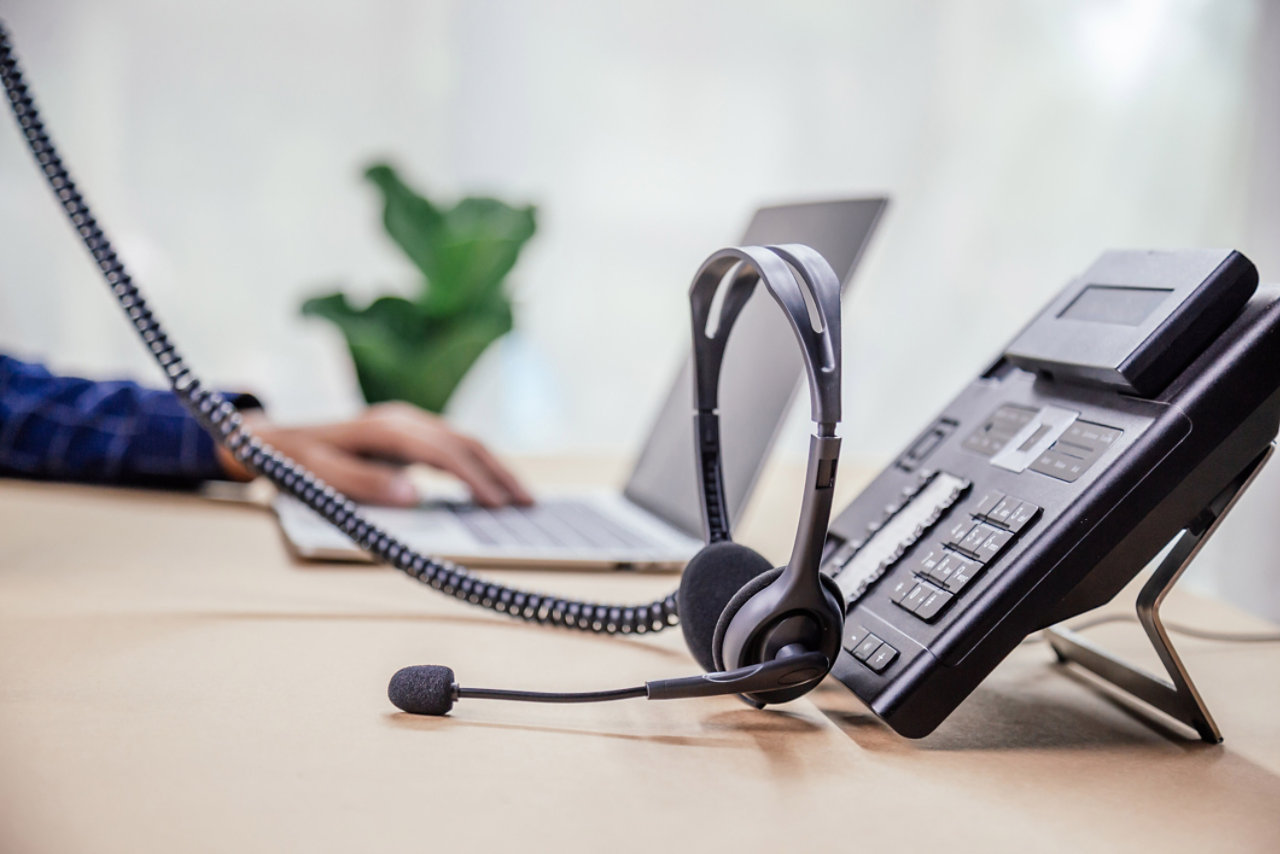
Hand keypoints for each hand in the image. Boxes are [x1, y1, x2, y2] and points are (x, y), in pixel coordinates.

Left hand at [217, 402, 532, 507]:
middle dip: (498, 473)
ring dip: (494, 467)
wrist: (270, 439)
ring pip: (464, 441)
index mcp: (386, 428)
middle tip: (527, 504)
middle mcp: (403, 419)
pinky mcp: (406, 434)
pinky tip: (490, 486)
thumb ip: (364, 486)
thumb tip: (414, 496)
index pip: (444, 452)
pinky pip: (452, 446)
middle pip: (464, 442)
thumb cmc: (293, 462)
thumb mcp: (319, 476)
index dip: (474, 478)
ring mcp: (407, 423)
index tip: (497, 504)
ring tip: (521, 497)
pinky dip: (477, 465)